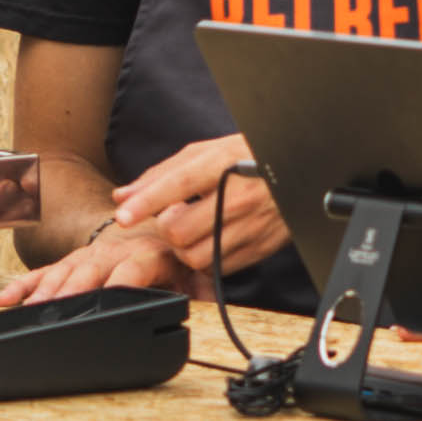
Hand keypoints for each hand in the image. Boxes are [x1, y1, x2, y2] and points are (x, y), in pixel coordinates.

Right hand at [0, 221, 192, 308]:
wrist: (160, 230)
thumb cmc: (177, 258)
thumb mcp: (195, 270)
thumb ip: (200, 284)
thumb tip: (207, 295)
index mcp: (147, 252)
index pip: (133, 266)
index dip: (122, 281)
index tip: (110, 295)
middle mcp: (114, 251)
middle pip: (90, 270)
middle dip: (70, 290)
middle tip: (53, 309)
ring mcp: (91, 256)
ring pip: (64, 271)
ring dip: (45, 290)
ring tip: (28, 309)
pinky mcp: (74, 263)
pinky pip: (46, 272)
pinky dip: (25, 285)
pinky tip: (6, 298)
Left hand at [109, 128, 284, 281]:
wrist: (299, 171)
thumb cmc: (246, 158)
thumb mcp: (205, 153)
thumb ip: (160, 174)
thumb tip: (122, 196)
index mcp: (223, 164)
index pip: (179, 184)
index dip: (147, 202)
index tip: (123, 216)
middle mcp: (239, 196)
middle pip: (180, 230)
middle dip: (167, 228)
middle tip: (174, 215)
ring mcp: (251, 225)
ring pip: (195, 256)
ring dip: (183, 247)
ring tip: (193, 227)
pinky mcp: (259, 248)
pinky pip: (217, 267)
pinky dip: (205, 257)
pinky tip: (211, 239)